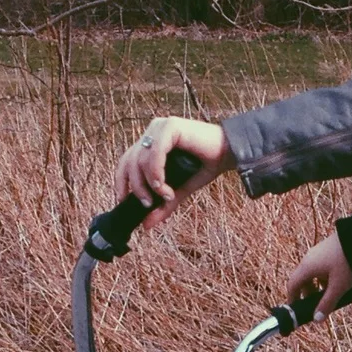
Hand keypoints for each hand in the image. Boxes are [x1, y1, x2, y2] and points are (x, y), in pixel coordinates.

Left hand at [116, 117, 232, 231]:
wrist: (231, 153)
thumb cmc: (206, 165)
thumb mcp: (180, 189)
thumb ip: (162, 204)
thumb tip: (146, 225)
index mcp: (152, 141)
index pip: (126, 161)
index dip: (121, 182)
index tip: (124, 202)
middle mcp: (154, 130)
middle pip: (129, 161)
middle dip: (135, 187)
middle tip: (147, 205)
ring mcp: (161, 127)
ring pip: (140, 159)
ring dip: (148, 183)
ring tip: (165, 196)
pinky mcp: (171, 126)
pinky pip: (155, 153)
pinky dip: (156, 173)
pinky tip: (165, 186)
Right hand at [286, 231, 351, 318]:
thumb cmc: (347, 262)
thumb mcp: (338, 286)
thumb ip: (327, 303)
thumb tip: (317, 319)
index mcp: (307, 267)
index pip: (292, 285)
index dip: (293, 299)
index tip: (296, 309)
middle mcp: (309, 259)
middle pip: (302, 280)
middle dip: (308, 294)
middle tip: (316, 305)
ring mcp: (318, 252)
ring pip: (313, 273)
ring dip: (318, 285)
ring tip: (330, 295)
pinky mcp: (328, 249)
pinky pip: (321, 266)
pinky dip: (325, 276)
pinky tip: (338, 281)